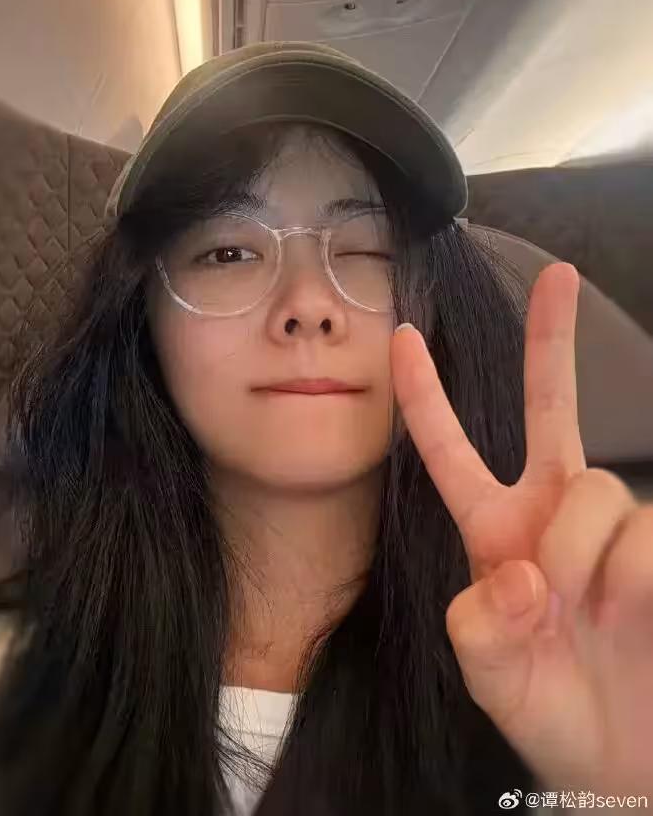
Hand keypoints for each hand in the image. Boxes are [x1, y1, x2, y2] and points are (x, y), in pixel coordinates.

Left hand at [391, 262, 652, 797]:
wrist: (620, 759)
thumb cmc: (548, 707)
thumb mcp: (488, 671)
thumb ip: (481, 623)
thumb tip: (519, 571)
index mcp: (495, 529)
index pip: (451, 452)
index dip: (427, 398)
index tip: (405, 339)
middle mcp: (553, 512)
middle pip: (552, 409)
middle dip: (551, 339)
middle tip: (562, 275)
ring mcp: (611, 526)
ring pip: (595, 494)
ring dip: (584, 563)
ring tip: (588, 620)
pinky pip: (645, 539)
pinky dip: (633, 585)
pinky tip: (633, 618)